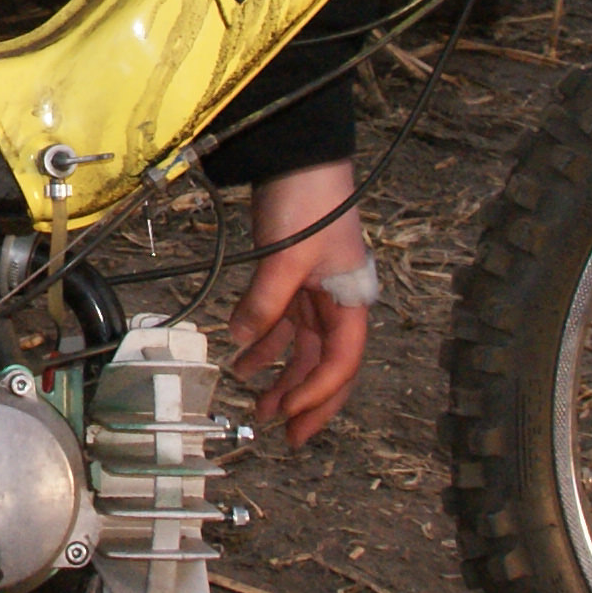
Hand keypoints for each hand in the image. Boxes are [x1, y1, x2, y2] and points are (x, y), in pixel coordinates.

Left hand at [225, 160, 372, 445]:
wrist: (299, 157)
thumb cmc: (310, 201)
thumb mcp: (286, 257)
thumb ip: (265, 303)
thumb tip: (241, 340)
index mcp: (350, 300)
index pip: (340, 362)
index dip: (318, 394)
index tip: (292, 418)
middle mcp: (337, 301)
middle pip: (326, 363)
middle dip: (307, 399)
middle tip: (287, 435)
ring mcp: (314, 290)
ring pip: (303, 347)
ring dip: (282, 374)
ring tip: (258, 404)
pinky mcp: (290, 276)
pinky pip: (282, 321)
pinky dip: (265, 341)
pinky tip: (244, 357)